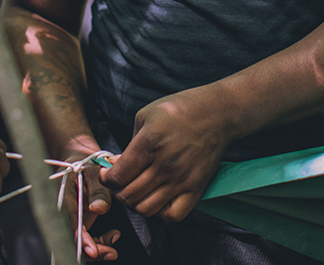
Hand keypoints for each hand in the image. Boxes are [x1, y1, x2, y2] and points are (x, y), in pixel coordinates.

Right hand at [55, 150, 119, 260]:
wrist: (79, 157)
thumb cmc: (85, 161)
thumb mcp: (94, 170)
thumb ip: (98, 189)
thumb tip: (100, 209)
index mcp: (64, 198)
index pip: (71, 223)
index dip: (81, 239)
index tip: (93, 250)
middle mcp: (66, 211)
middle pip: (73, 239)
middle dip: (91, 250)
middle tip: (111, 252)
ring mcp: (72, 217)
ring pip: (80, 242)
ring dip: (96, 249)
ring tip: (113, 249)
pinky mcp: (79, 220)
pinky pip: (86, 237)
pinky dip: (99, 242)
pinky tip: (113, 236)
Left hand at [100, 86, 232, 220]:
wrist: (216, 113)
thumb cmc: (180, 109)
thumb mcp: (145, 115)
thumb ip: (130, 143)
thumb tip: (118, 165)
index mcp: (148, 144)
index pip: (117, 177)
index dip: (107, 179)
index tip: (108, 174)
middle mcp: (164, 166)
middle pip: (128, 196)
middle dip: (118, 191)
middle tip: (121, 182)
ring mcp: (181, 180)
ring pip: (147, 209)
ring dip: (137, 203)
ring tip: (138, 190)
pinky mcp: (196, 188)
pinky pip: (173, 215)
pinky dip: (162, 212)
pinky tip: (159, 198)